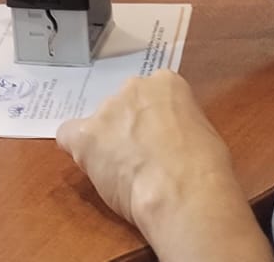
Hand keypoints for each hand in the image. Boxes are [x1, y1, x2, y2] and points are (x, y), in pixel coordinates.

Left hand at [58, 71, 247, 240]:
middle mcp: (133, 88)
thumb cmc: (204, 169)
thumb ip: (178, 126)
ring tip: (124, 174)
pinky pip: (69, 136)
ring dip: (107, 144)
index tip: (159, 140)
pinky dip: (77, 150)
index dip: (154, 121)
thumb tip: (170, 141)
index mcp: (167, 83)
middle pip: (122, 106)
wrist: (184, 190)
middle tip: (142, 159)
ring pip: (99, 125)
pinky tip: (91, 166)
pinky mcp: (87, 136)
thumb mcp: (203, 133)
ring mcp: (107, 110)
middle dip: (128, 130)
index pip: (151, 95)